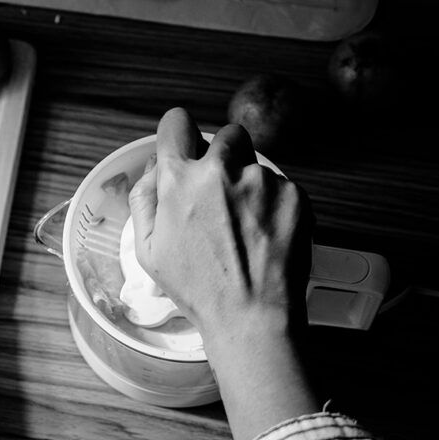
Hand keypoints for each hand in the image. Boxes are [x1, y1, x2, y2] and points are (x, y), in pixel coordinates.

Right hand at [129, 108, 318, 439]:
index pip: (175, 123)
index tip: (185, 148)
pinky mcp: (294, 193)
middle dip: (222, 157)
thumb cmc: (198, 289)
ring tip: (245, 226)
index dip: (178, 134)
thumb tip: (155, 167)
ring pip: (255, 163)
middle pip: (223, 135)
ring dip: (249, 183)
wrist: (252, 316)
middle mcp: (220, 170)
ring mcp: (261, 180)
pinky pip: (281, 185)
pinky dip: (274, 204)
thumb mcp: (149, 250)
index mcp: (179, 180)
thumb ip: (144, 199)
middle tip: (221, 195)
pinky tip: (265, 236)